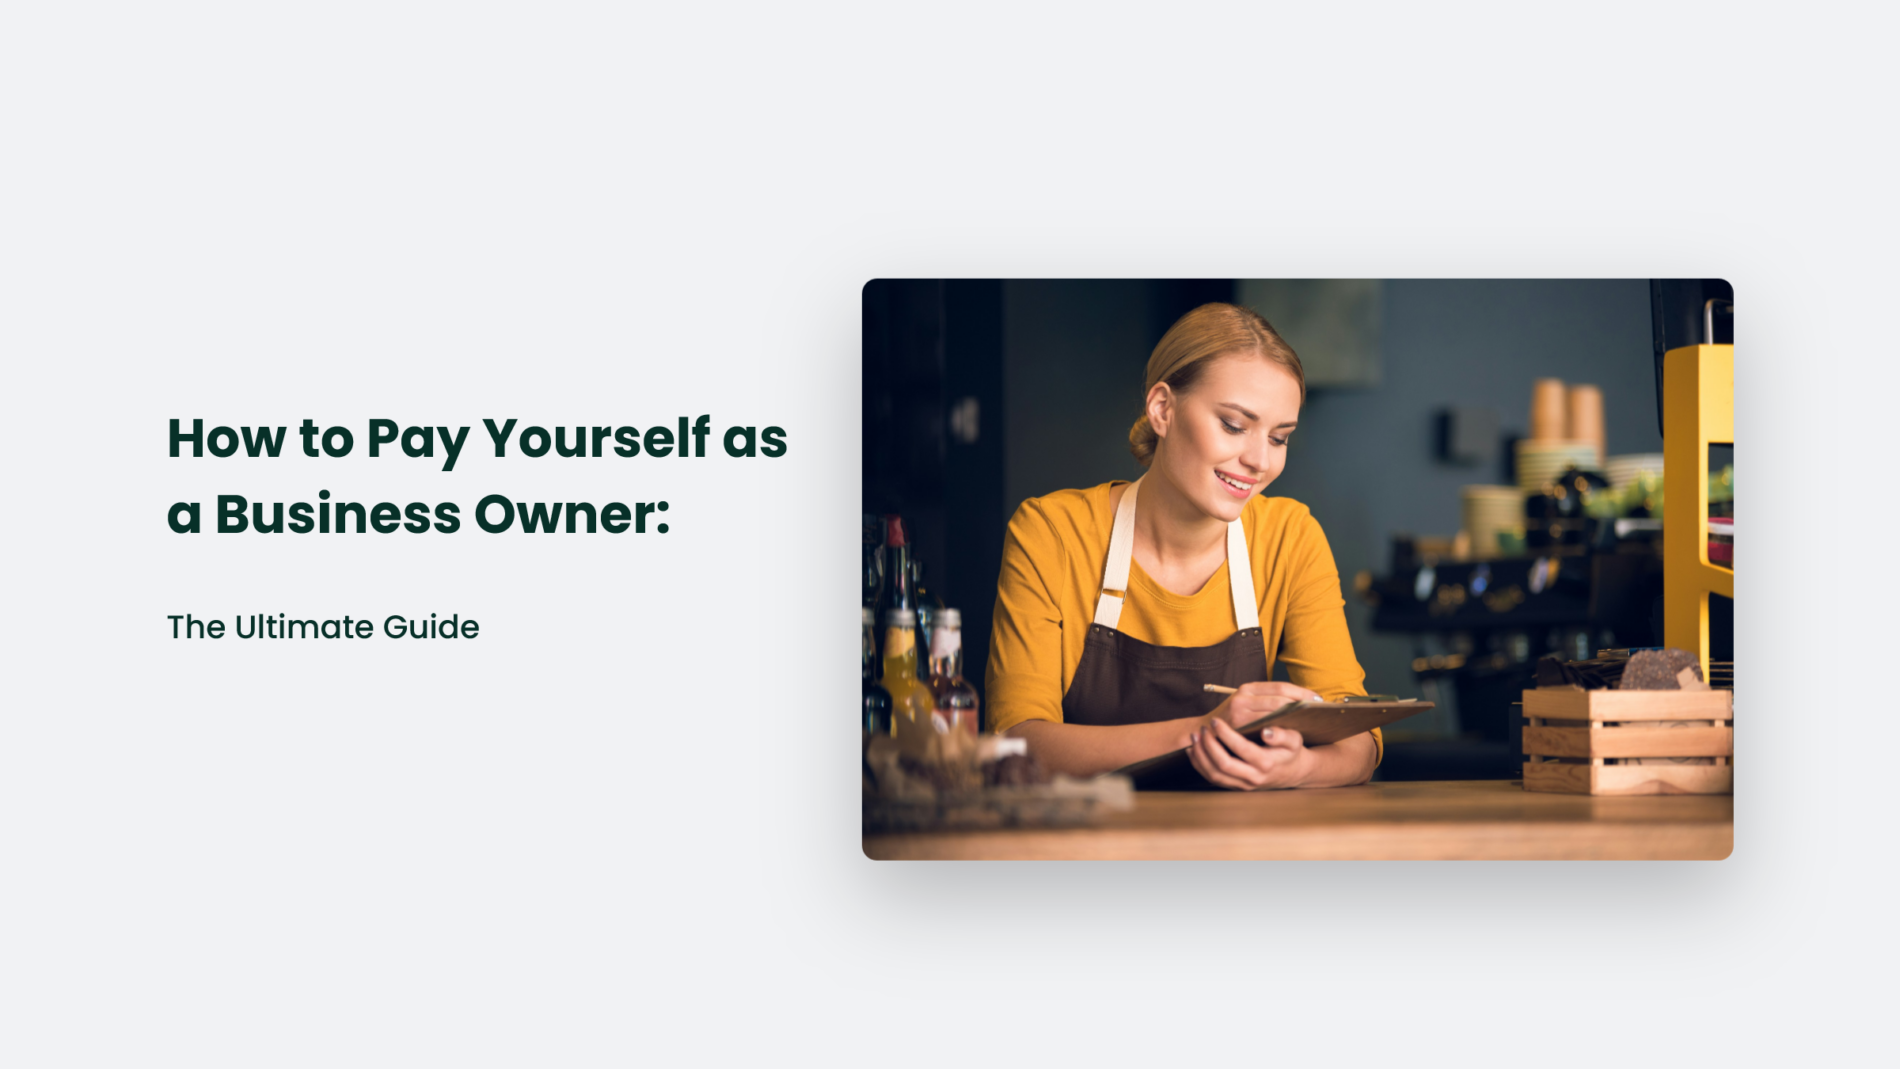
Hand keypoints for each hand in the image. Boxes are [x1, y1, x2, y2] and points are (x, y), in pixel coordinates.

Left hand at [1186, 716, 1311, 790]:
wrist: (1292, 773)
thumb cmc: (1290, 752)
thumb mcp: (1294, 740)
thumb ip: (1282, 735)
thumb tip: (1267, 732)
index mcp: (1266, 764)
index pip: (1241, 749)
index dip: (1226, 735)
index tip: (1216, 721)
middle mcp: (1253, 777)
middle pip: (1223, 765)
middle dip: (1209, 746)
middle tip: (1203, 729)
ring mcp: (1243, 785)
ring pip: (1214, 775)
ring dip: (1200, 756)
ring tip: (1195, 737)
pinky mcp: (1235, 786)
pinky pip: (1212, 779)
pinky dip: (1199, 765)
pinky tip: (1194, 750)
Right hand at [1202, 681, 1321, 730]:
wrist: (1204, 732)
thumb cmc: (1231, 719)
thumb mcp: (1245, 703)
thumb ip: (1265, 701)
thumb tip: (1298, 701)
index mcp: (1247, 688)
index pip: (1280, 686)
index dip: (1301, 692)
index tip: (1317, 699)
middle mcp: (1243, 698)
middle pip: (1280, 699)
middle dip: (1301, 704)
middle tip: (1318, 711)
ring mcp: (1240, 713)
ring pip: (1276, 712)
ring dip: (1295, 716)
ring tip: (1310, 720)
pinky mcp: (1239, 728)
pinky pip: (1267, 727)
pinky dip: (1282, 728)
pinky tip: (1293, 731)